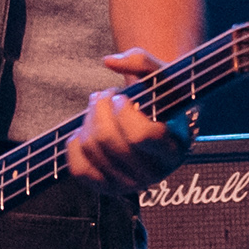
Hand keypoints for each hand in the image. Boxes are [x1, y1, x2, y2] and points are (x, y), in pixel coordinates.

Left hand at [68, 49, 191, 192]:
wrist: (157, 121)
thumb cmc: (161, 98)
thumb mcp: (161, 74)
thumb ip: (141, 60)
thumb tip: (110, 61)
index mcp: (173, 149)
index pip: (141, 136)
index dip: (124, 112)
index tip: (124, 98)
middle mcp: (153, 173)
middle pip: (109, 140)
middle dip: (100, 108)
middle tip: (106, 96)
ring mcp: (129, 184)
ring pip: (91, 149)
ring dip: (88, 120)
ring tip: (100, 110)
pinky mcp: (107, 188)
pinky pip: (78, 168)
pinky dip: (75, 144)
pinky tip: (88, 131)